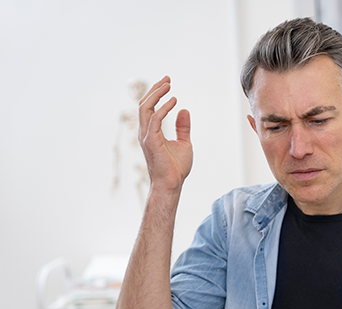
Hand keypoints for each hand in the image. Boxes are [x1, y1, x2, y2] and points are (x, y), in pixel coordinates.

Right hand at [138, 76, 192, 193]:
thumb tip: (184, 110)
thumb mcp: (184, 143)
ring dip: (156, 94)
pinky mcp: (151, 141)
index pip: (149, 108)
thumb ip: (183, 127)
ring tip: (168, 85)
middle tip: (168, 79)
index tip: (167, 83)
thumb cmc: (176, 168)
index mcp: (151, 132)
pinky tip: (174, 101)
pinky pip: (155, 119)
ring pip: (145, 108)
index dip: (156, 94)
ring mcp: (146, 136)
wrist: (172, 184)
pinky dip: (164, 108)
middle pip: (144, 104)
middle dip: (155, 90)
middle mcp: (145, 132)